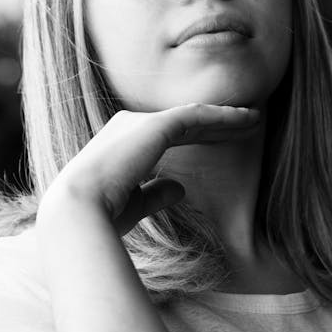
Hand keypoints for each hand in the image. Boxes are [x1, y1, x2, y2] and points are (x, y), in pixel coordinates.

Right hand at [39, 104, 259, 234]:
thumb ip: (156, 192)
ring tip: (254, 118)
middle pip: (183, 122)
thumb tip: (179, 187)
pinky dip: (224, 117)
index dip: (198, 136)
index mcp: (121, 144)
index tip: (223, 140)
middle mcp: (129, 126)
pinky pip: (197, 116)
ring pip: (193, 116)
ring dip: (226, 117)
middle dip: (215, 124)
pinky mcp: (156, 124)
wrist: (78, 211)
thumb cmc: (100, 216)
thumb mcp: (134, 204)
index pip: (167, 136)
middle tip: (246, 124)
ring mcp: (142, 122)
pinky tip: (246, 119)